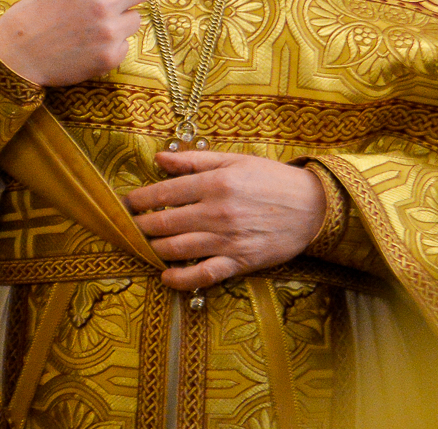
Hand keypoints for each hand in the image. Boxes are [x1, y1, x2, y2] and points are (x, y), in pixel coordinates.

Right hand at [0, 0, 150, 86]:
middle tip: (120, 2)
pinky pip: (125, 44)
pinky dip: (111, 46)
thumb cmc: (34, 16)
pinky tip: (89, 47)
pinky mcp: (110, 56)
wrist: (16, 54)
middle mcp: (102, 2)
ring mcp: (108, 31)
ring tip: (94, 28)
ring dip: (121, 22)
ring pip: (136, 19)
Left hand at [124, 150, 325, 289]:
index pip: (165, 192)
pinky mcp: (239, 262)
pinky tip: (166, 276)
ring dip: (153, 250)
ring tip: (141, 247)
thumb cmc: (271, 179)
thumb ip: (195, 160)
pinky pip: (203, 275)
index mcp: (216, 183)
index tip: (125, 203)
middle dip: (139, 226)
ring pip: (177, 249)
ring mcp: (227, 239)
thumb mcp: (235, 160)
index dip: (140, 200)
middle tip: (126, 228)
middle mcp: (217, 212)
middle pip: (165, 223)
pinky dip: (180, 279)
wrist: (312, 206)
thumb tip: (159, 158)